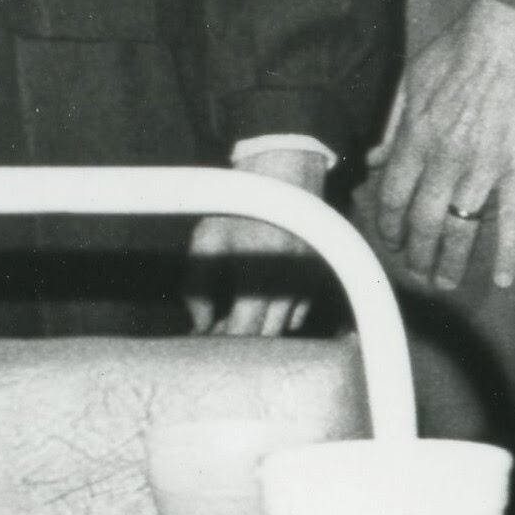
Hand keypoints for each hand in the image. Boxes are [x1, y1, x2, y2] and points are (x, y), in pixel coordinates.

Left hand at [192, 142, 341, 337]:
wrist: (284, 172)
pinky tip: (258, 302)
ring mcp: (308, 283)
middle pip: (265, 337)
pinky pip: (297, 312)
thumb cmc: (240, 204)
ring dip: (259, 329)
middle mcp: (290, 286)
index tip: (202, 339)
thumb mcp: (207, 239)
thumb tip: (200, 323)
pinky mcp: (317, 277)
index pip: (243, 333)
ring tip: (234, 314)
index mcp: (260, 278)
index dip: (220, 342)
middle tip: (214, 329)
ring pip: (283, 327)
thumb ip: (197, 287)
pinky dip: (278, 315)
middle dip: (239, 338)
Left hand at [360, 0, 514, 295]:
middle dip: (417, 254)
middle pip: (423, 223)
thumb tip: (374, 157)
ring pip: (461, 231)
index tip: (393, 240)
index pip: (392, 197)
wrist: (513, 30)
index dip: (389, 225)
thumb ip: (395, 123)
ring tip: (448, 282)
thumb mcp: (414, 78)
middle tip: (418, 270)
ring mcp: (483, 168)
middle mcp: (444, 160)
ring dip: (451, 263)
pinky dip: (508, 253)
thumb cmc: (462, 46)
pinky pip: (512, 220)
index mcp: (416, 137)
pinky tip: (505, 277)